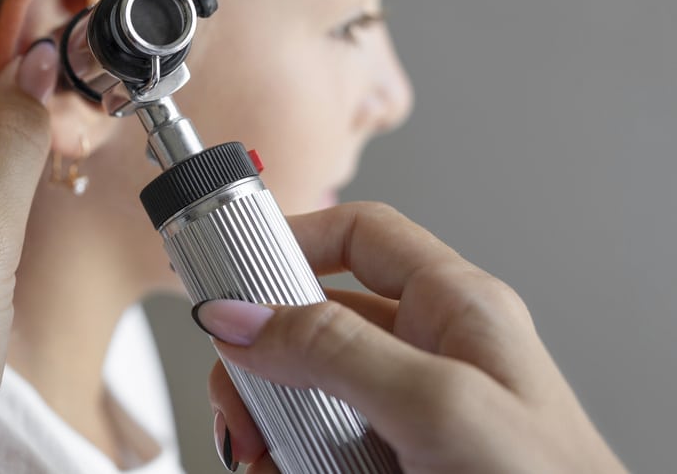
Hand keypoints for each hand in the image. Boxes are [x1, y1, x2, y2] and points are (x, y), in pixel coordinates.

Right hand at [195, 202, 624, 472]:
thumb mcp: (436, 404)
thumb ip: (334, 350)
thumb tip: (240, 315)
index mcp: (457, 307)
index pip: (360, 235)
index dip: (293, 238)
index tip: (230, 269)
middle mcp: (431, 352)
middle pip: (315, 320)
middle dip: (262, 355)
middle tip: (236, 393)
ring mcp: (410, 414)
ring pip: (306, 390)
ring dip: (267, 420)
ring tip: (257, 453)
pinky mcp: (394, 464)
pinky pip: (318, 448)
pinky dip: (287, 463)